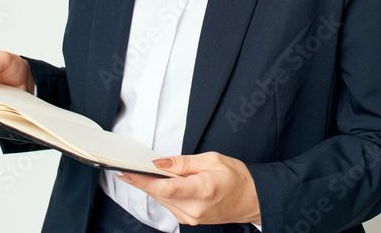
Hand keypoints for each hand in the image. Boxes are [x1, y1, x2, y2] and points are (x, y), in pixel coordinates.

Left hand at [117, 151, 260, 226]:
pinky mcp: (190, 220)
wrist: (251, 200)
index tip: (129, 173)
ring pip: (162, 200)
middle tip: (129, 167)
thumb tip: (161, 162)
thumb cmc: (236, 178)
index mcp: (202, 190)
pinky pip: (169, 205)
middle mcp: (194, 208)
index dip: (144, 180)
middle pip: (160, 194)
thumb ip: (185, 162)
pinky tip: (162, 182)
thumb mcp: (213, 159)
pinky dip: (163, 193)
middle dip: (143, 181)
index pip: (166, 187)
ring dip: (152, 187)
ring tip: (143, 172)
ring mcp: (192, 217)